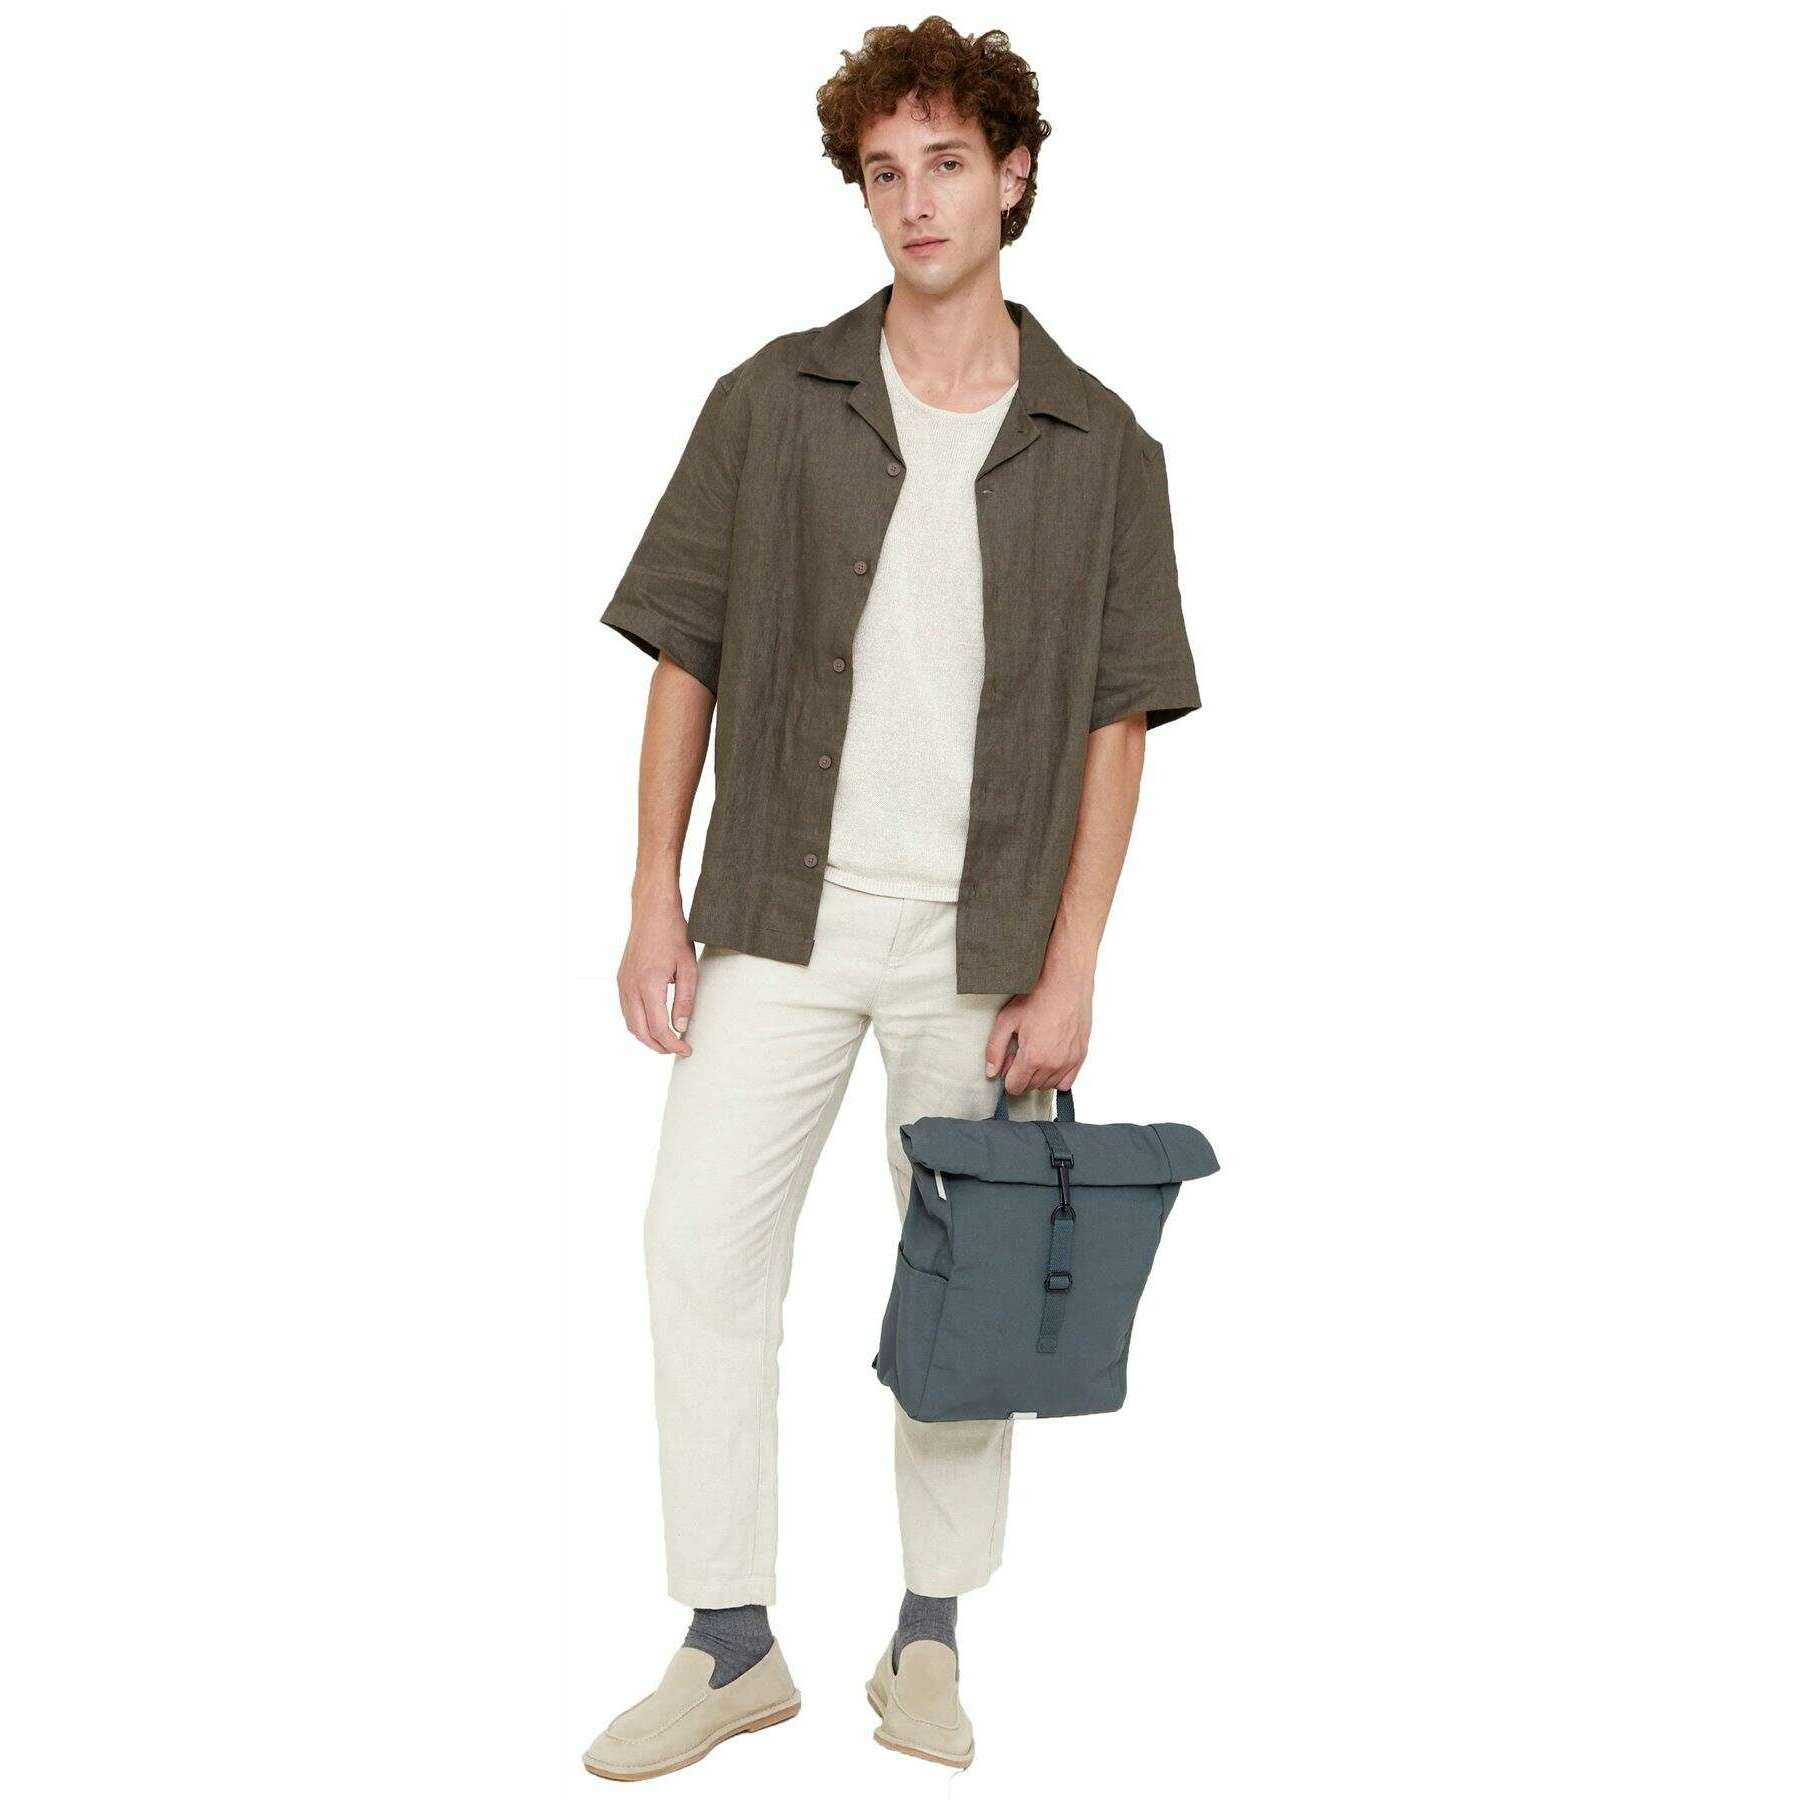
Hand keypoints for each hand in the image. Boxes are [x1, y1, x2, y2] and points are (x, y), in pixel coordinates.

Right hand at [617, 899, 697, 1055]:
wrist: (652, 911)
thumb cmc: (673, 934)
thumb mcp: (688, 967)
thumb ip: (685, 999)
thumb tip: (681, 1027)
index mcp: (648, 984)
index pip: (659, 1027)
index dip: (673, 1044)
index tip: (686, 1050)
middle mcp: (630, 987)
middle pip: (640, 1031)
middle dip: (658, 1046)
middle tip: (677, 1050)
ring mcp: (622, 983)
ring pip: (630, 1023)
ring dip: (647, 1036)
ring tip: (667, 1040)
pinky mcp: (621, 979)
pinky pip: (626, 1010)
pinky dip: (638, 1023)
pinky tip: (653, 1023)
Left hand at [984, 966, 1091, 1097]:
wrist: (1066, 982)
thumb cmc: (1038, 996)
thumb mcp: (1006, 1020)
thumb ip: (994, 1049)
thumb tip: (991, 1072)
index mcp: (1033, 1057)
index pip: (1015, 1087)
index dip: (1007, 1075)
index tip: (1009, 1060)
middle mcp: (1053, 1064)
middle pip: (1031, 1087)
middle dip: (1022, 1074)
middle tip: (1021, 1051)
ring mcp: (1069, 1062)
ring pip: (1048, 1086)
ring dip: (1039, 1075)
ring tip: (1036, 1051)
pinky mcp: (1081, 1056)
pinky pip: (1067, 1082)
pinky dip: (1057, 1076)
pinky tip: (1051, 1059)